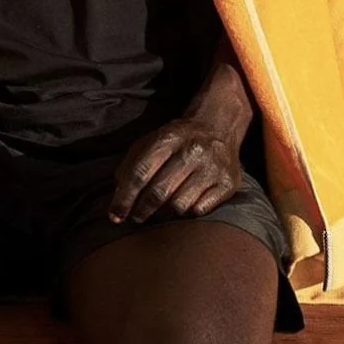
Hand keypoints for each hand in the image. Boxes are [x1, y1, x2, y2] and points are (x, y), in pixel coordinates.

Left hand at [108, 116, 241, 225]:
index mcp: (169, 137)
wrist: (218, 125)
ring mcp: (213, 167)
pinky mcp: (228, 183)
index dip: (125, 197)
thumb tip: (118, 197)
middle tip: (135, 217)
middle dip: (142, 210)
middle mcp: (193, 151)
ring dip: (163, 214)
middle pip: (159, 191)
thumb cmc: (177, 138)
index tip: (114, 216)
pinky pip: (200, 211)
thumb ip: (132, 164)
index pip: (140, 171)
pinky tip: (181, 207)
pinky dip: (186, 213)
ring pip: (179, 205)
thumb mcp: (152, 140)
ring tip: (158, 212)